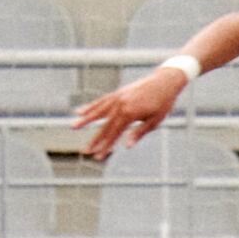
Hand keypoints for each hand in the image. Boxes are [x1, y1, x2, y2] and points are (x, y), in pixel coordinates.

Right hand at [73, 63, 190, 159]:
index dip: (106, 146)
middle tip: (85, 151)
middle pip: (105, 125)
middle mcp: (121, 104)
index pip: (115, 134)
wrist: (165, 81)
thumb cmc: (163, 103)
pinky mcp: (117, 93)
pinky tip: (80, 111)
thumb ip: (138, 133)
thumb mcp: (154, 121)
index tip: (98, 157)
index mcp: (130, 113)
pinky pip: (101, 101)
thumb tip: (126, 146)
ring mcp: (117, 97)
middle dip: (95, 140)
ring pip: (98, 110)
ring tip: (73, 126)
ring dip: (85, 119)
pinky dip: (90, 106)